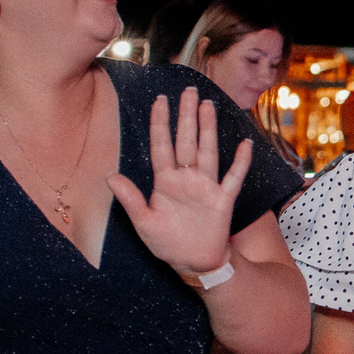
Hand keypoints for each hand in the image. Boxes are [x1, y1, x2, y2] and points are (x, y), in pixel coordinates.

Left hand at [110, 89, 252, 278]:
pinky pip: (233, 177)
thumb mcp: (143, 222)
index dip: (160, 123)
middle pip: (186, 141)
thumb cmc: (167, 244)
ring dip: (208, 129)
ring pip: (207, 151)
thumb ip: (130, 199)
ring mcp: (206, 187)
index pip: (162, 146)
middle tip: (188, 91)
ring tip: (208, 105)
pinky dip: (240, 162)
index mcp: (165, 182)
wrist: (193, 262)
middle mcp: (186, 179)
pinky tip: (244, 143)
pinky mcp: (223, 200)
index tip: (159, 100)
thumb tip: (110, 176)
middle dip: (186, 116)